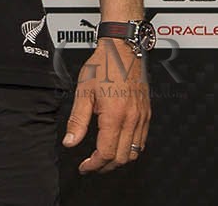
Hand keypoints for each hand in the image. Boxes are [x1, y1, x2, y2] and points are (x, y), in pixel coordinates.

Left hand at [64, 38, 150, 173]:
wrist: (122, 50)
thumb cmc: (102, 67)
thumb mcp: (83, 92)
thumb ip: (77, 121)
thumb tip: (70, 142)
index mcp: (115, 116)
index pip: (107, 153)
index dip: (94, 165)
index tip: (83, 167)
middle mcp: (132, 120)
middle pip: (123, 158)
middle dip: (105, 167)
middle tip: (90, 166)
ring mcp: (143, 118)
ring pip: (135, 152)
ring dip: (119, 160)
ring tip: (102, 159)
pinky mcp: (147, 115)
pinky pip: (142, 141)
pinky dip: (130, 149)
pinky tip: (118, 145)